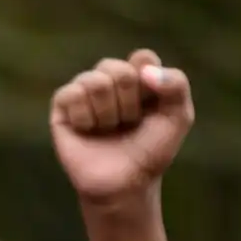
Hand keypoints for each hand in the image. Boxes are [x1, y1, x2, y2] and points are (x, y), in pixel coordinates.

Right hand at [50, 49, 194, 204]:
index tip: (152, 106)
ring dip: (107, 112)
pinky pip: (71, 94)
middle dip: (128, 101)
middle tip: (129, 123)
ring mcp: (85, 93)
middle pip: (116, 68)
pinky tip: (87, 130)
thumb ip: (176, 85)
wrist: (124, 183)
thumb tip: (143, 70)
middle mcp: (110, 81)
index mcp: (139, 78)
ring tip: (108, 130)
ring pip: (94, 81)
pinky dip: (84, 117)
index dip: (148, 81)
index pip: (142, 57)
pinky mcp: (62, 108)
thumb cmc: (151, 151)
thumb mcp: (178, 117)